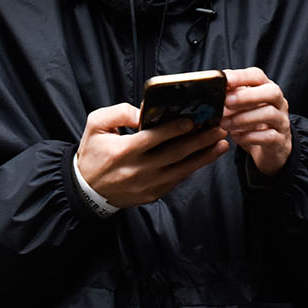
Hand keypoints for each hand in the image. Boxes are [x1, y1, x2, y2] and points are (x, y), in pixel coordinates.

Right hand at [76, 101, 226, 208]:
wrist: (87, 190)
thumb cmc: (93, 153)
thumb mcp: (96, 125)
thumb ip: (119, 113)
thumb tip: (144, 112)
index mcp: (123, 151)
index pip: (154, 138)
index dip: (175, 129)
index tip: (194, 120)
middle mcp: (137, 170)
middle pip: (174, 154)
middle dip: (199, 141)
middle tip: (219, 130)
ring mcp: (147, 185)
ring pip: (181, 170)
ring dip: (203, 157)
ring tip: (221, 144)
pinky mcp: (152, 194)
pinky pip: (176, 180)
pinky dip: (192, 169)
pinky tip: (205, 158)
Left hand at [223, 66, 291, 174]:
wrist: (270, 148)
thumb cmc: (252, 123)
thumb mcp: (241, 107)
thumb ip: (230, 96)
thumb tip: (213, 89)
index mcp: (266, 89)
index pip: (258, 76)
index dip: (242, 76)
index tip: (225, 79)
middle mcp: (279, 102)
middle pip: (271, 92)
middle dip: (247, 96)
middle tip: (227, 102)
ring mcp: (282, 121)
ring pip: (268, 114)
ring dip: (243, 118)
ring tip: (224, 124)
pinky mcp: (280, 140)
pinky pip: (268, 136)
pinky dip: (249, 136)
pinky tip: (236, 137)